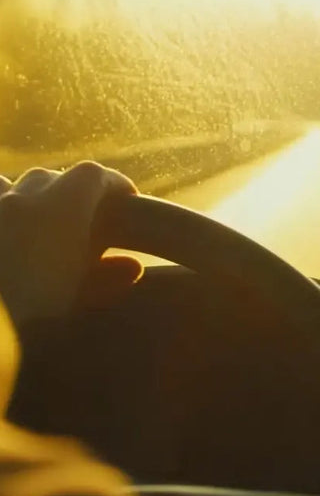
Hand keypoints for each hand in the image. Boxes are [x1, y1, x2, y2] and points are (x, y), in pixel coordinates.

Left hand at [0, 162, 142, 326]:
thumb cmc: (26, 319)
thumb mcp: (76, 302)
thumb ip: (107, 280)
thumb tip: (131, 267)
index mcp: (59, 210)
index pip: (93, 176)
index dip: (113, 184)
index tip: (126, 198)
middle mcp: (19, 200)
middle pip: (47, 178)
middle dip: (69, 191)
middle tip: (81, 218)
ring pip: (5, 186)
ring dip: (23, 198)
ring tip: (31, 223)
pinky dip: (0, 212)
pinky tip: (6, 235)